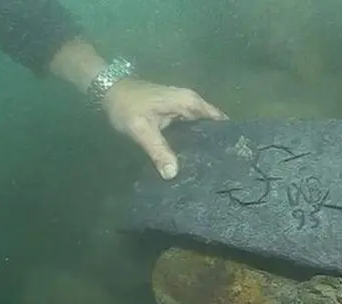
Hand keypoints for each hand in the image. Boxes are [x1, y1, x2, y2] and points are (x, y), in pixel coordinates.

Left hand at [102, 78, 227, 179]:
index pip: (219, 119)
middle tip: (223, 169)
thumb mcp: (141, 129)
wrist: (107, 89)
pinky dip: (194, 142)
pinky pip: (192, 129)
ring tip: (213, 168)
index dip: (227, 137)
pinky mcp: (176, 114)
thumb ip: (158, 151)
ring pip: (202, 128)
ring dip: (205, 144)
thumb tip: (172, 175)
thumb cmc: (126, 106)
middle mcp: (191, 103)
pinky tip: (194, 159)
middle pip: (213, 125)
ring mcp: (184, 108)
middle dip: (217, 144)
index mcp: (190, 103)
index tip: (234, 158)